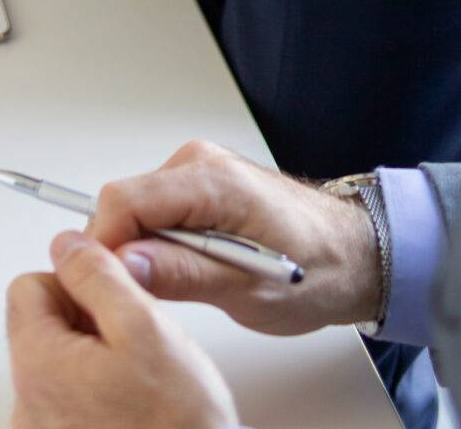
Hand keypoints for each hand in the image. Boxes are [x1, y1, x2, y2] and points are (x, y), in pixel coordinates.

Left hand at [7, 236, 237, 428]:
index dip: (74, 282)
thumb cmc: (176, 425)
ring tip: (136, 377)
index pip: (27, 286)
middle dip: (85, 321)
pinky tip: (131, 404)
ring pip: (57, 362)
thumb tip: (66, 245)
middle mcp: (26, 406)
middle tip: (131, 340)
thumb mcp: (144, 325)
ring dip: (92, 357)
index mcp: (38, 366)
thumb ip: (97, 274)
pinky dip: (95, 391)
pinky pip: (67, 399)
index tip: (111, 300)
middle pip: (40, 326)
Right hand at [82, 139, 380, 336]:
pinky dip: (158, 243)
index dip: (106, 246)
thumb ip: (183, 273)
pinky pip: (155, 211)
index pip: (125, 200)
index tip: (108, 286)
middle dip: (123, 251)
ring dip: (143, 250)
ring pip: (136, 209)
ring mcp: (198, 169)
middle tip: (149, 297)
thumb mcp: (248, 289)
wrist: (355, 252)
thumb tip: (125, 264)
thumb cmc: (316, 270)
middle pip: (125, 203)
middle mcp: (200, 162)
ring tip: (183, 284)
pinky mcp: (199, 184)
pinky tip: (187, 268)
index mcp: (212, 180)